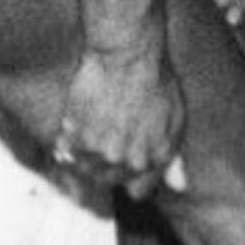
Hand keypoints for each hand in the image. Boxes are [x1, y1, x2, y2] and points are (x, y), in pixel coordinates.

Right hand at [51, 38, 184, 199]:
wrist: (127, 53)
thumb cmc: (156, 81)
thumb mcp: (177, 120)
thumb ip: (173, 157)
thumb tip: (180, 186)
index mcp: (152, 161)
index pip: (137, 191)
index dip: (132, 177)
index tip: (126, 161)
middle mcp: (124, 161)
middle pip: (107, 181)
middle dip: (108, 164)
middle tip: (107, 136)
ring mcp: (97, 150)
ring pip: (84, 169)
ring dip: (85, 155)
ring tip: (91, 130)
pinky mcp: (73, 134)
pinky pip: (64, 151)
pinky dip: (67, 142)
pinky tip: (77, 123)